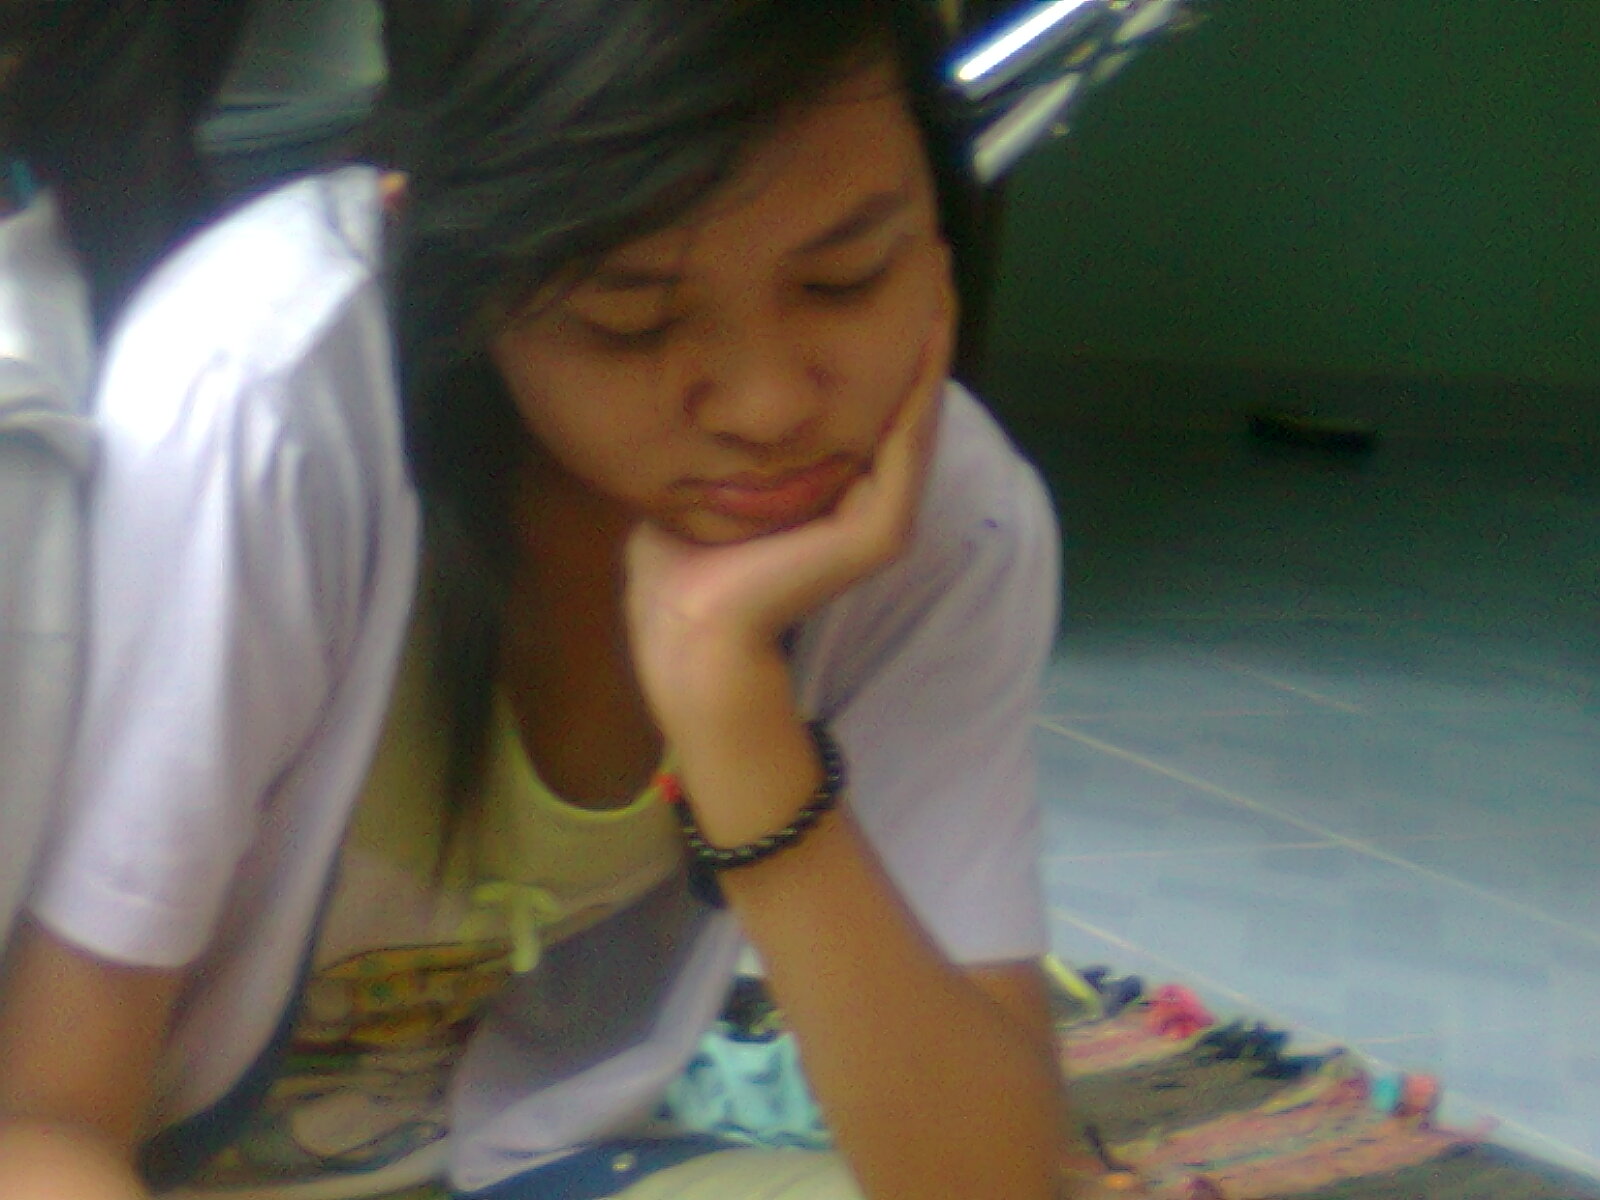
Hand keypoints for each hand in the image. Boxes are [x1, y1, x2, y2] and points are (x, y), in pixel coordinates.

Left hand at [624, 299, 953, 726]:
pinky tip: (928, 326)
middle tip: (931, 248)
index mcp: (832, 490)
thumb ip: (721, 439)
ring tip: (940, 272)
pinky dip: (921, 382)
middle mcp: (867, 497)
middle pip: (902, 396)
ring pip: (915, 410)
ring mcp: (882, 513)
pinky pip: (907, 439)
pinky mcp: (882, 528)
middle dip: (917, 324)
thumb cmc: (681, 565)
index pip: (867, 402)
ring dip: (931, 340)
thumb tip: (693, 383)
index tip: (886, 270)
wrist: (684, 628)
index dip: (881, 338)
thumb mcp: (704, 476)